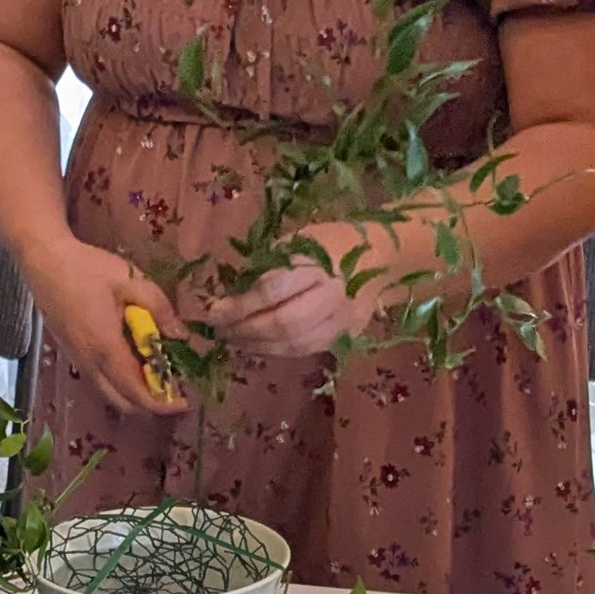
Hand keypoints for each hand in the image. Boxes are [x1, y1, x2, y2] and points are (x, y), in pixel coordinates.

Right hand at [24, 235, 188, 418]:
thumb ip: (159, 307)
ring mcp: (78, 361)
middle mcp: (90, 363)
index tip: (184, 400)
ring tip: (155, 372)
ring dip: (134, 392)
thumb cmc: (88, 269)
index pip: (138, 393)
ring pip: (110, 394)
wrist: (44, 262)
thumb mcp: (130, 280)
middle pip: (124, 403)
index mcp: (106, 349)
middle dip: (151, 402)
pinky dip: (120, 382)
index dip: (163, 403)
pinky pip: (99, 381)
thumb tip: (180, 335)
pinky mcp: (71, 354)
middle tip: (172, 386)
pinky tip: (132, 358)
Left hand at [200, 223, 384, 360]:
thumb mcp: (295, 242)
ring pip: (295, 344)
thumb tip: (229, 298)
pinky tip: (259, 346)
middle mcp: (333, 293)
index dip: (239, 306)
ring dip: (258, 346)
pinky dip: (278, 351)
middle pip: (283, 323)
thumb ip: (265, 268)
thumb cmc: (330, 243)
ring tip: (235, 341)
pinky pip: (307, 350)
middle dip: (246, 331)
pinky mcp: (347, 336)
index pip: (271, 290)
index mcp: (317, 261)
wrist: (381, 257)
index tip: (213, 312)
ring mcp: (343, 319)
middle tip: (221, 332)